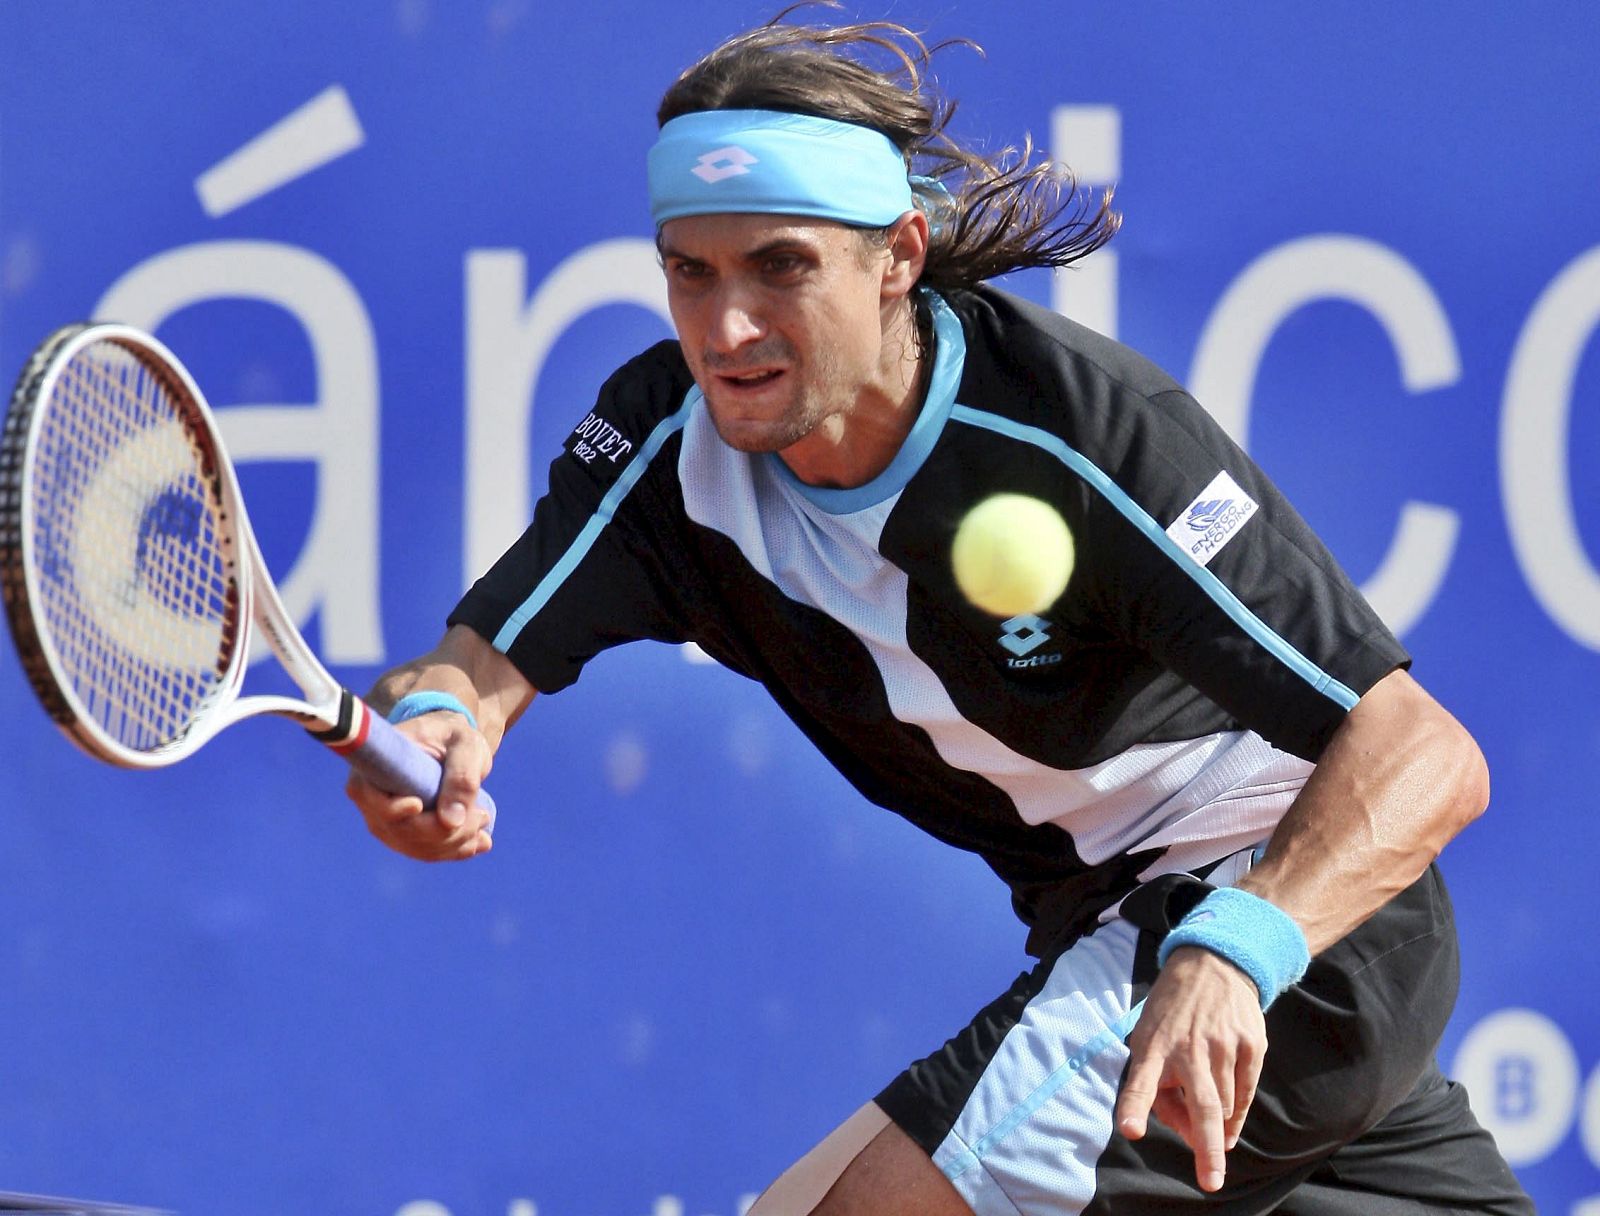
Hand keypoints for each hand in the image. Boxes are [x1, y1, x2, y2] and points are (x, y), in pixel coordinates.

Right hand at [345, 710, 494, 860]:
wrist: (452, 743)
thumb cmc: (454, 735)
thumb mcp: (465, 744)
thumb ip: (461, 776)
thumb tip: (451, 822)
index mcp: (374, 766)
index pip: (370, 798)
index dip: (392, 809)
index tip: (418, 804)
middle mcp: (371, 798)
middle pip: (399, 830)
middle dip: (444, 830)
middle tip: (482, 814)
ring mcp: (385, 820)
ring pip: (416, 846)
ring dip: (455, 842)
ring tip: (484, 820)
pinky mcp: (404, 834)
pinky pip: (425, 851)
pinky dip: (454, 850)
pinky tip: (480, 842)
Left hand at [1114, 945, 1266, 1192]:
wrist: (1213, 965)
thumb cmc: (1172, 1015)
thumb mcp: (1148, 1038)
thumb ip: (1160, 1088)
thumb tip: (1190, 1133)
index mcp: (1153, 1047)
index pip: (1140, 1083)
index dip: (1135, 1108)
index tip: (1130, 1129)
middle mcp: (1188, 1048)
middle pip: (1202, 1106)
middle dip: (1206, 1148)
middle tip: (1210, 1180)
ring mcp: (1223, 1046)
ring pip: (1225, 1106)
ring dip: (1216, 1123)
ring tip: (1205, 1109)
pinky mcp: (1251, 1045)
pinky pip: (1246, 1094)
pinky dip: (1237, 1113)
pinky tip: (1229, 1118)